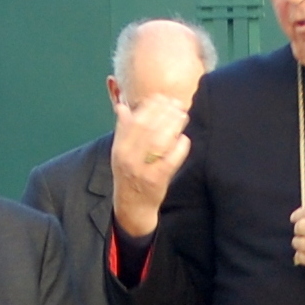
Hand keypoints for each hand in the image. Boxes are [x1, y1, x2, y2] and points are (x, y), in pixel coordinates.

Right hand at [109, 94, 192, 236]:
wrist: (132, 207)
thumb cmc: (129, 174)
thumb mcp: (120, 153)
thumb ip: (122, 130)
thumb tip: (122, 106)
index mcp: (119, 148)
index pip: (134, 121)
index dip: (150, 106)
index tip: (163, 98)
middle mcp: (128, 158)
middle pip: (147, 128)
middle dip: (164, 112)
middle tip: (177, 104)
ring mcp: (142, 170)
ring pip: (159, 141)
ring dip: (173, 126)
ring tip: (183, 116)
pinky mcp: (156, 180)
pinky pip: (170, 160)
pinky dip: (178, 147)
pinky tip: (184, 138)